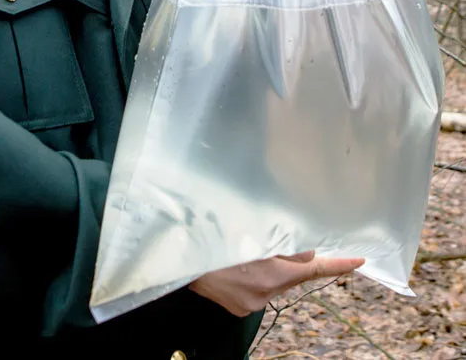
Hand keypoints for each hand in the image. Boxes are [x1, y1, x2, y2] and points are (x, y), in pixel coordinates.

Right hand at [189, 250, 363, 316]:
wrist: (178, 261)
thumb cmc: (210, 239)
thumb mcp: (247, 230)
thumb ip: (281, 241)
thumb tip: (305, 249)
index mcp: (270, 272)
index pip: (314, 268)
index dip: (338, 264)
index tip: (360, 260)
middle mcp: (266, 292)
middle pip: (293, 272)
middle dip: (291, 257)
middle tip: (274, 239)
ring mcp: (252, 303)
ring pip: (275, 279)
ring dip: (269, 264)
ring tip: (244, 249)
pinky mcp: (241, 308)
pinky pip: (258, 288)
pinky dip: (254, 274)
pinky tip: (236, 263)